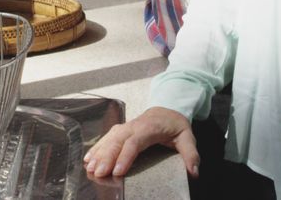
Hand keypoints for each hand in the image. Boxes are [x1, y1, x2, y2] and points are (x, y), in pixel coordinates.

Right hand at [84, 107, 198, 177]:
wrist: (168, 107)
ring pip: (109, 139)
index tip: (118, 171)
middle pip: (117, 140)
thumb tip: (193, 172)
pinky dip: (96, 148)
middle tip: (98, 172)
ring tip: (90, 168)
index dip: (125, 156)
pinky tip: (88, 159)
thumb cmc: (175, 124)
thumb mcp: (187, 137)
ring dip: (98, 153)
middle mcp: (134, 126)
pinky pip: (106, 138)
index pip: (135, 142)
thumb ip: (190, 154)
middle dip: (106, 156)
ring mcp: (125, 127)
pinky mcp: (120, 130)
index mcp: (149, 128)